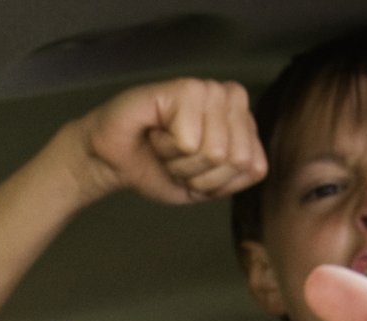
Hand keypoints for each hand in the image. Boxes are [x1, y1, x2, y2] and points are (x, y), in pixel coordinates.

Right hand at [69, 78, 264, 205]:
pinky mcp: (184, 88)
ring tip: (165, 145)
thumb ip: (237, 176)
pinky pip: (190, 141)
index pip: (254, 167)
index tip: (192, 169)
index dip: (216, 183)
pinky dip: (167, 149)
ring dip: (181, 161)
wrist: (112, 162)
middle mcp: (229, 98)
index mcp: (242, 119)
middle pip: (236, 159)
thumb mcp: (206, 186)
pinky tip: (156, 133)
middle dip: (199, 173)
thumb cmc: (157, 169)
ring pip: (214, 151)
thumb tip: (249, 162)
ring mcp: (208, 90)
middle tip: (176, 157)